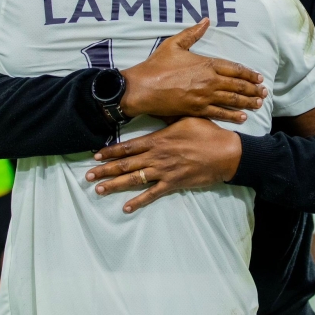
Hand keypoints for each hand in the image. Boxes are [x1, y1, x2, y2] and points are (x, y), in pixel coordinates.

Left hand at [85, 117, 241, 212]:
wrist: (226, 153)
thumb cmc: (208, 133)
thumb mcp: (186, 118)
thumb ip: (168, 116)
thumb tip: (156, 107)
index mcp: (158, 140)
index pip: (128, 146)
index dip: (110, 151)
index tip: (95, 155)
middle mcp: (157, 156)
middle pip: (126, 164)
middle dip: (105, 170)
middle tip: (88, 176)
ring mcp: (164, 172)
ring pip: (134, 179)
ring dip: (115, 185)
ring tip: (99, 190)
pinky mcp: (173, 184)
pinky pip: (152, 194)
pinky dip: (138, 201)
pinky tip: (126, 207)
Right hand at [121, 18, 266, 123]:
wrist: (143, 87)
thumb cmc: (157, 65)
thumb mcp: (174, 44)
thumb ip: (192, 33)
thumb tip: (206, 20)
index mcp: (206, 64)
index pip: (234, 69)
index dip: (248, 74)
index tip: (258, 78)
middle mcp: (209, 80)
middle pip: (237, 85)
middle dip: (253, 89)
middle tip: (264, 93)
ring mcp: (204, 97)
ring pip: (232, 100)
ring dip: (248, 102)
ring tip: (258, 104)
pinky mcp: (197, 110)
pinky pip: (219, 113)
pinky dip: (233, 116)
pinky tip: (243, 118)